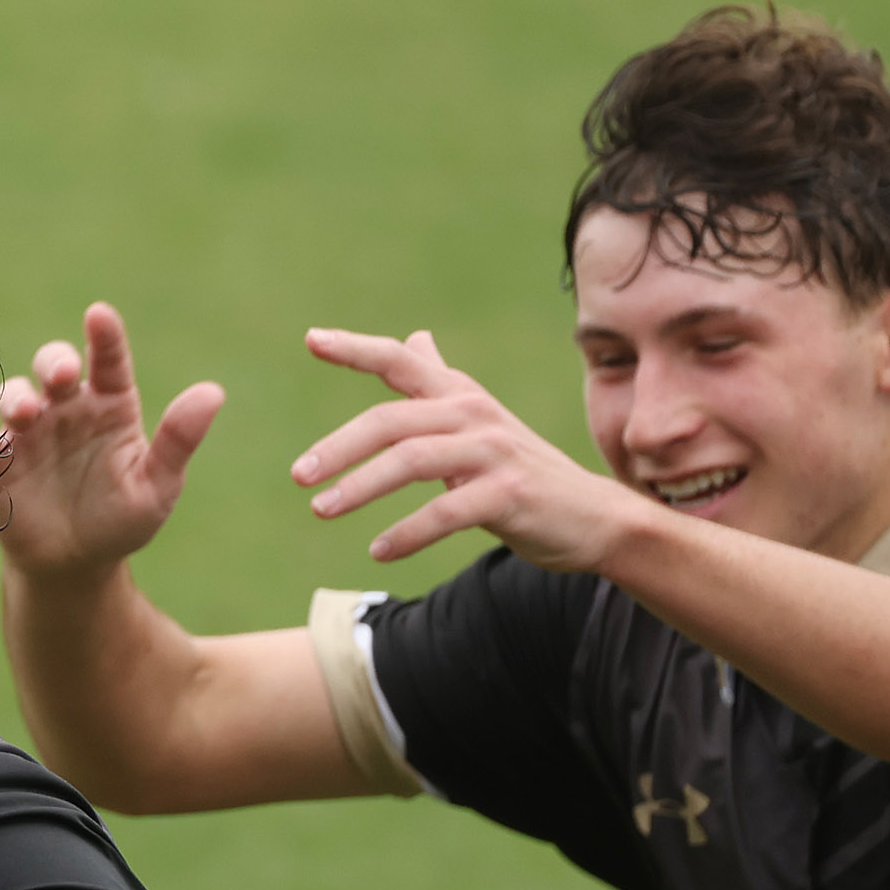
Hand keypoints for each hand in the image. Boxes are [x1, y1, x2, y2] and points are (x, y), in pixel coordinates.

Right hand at [0, 303, 226, 579]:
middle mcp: (66, 409)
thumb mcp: (157, 486)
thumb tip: (213, 393)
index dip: (104, 336)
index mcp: (109, 406)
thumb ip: (178, 440)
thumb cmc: (120, 523)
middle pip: (53, 364)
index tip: (99, 315)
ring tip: (25, 414)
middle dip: (53, 361)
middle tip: (60, 376)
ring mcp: (28, 433)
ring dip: (16, 396)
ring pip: (14, 394)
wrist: (73, 566)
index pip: (108, 360)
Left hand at [295, 327, 647, 571]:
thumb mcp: (479, 421)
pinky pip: (444, 512)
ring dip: (360, 487)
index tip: (311, 339)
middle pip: (391, 419)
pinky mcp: (508, 494)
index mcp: (459, 395)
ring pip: (411, 461)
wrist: (591, 517)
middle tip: (299, 475)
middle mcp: (473, 414)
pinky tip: (378, 550)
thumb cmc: (521, 470)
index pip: (400, 361)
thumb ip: (440, 384)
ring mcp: (493, 452)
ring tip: (320, 510)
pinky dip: (406, 533)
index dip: (356, 348)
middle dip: (339, 446)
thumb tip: (414, 338)